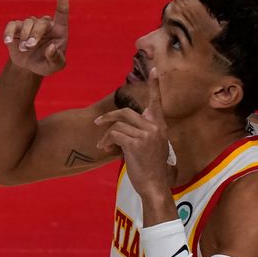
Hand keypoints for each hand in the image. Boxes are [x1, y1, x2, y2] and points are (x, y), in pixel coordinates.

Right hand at [2, 0, 68, 76]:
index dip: (62, 1)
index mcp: (59, 30)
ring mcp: (30, 24)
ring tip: (24, 49)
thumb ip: (55, 59)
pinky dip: (9, 33)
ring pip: (27, 23)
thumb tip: (51, 48)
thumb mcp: (55, 66)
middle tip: (30, 46)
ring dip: (25, 37)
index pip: (62, 13)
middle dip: (35, 34)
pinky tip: (8, 42)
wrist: (29, 66)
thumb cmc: (47, 64)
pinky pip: (12, 25)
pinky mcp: (17, 28)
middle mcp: (46, 24)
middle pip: (41, 22)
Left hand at [94, 68, 169, 198]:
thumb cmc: (151, 170)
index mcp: (160, 126)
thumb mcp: (152, 147)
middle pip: (125, 112)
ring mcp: (146, 134)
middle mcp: (155, 127)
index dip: (154, 86)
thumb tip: (123, 126)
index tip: (155, 70)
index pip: (156, 102)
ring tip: (104, 146)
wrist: (154, 187)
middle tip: (97, 123)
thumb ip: (142, 132)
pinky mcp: (136, 143)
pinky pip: (115, 135)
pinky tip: (106, 150)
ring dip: (106, 135)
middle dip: (108, 117)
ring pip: (117, 125)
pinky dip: (107, 141)